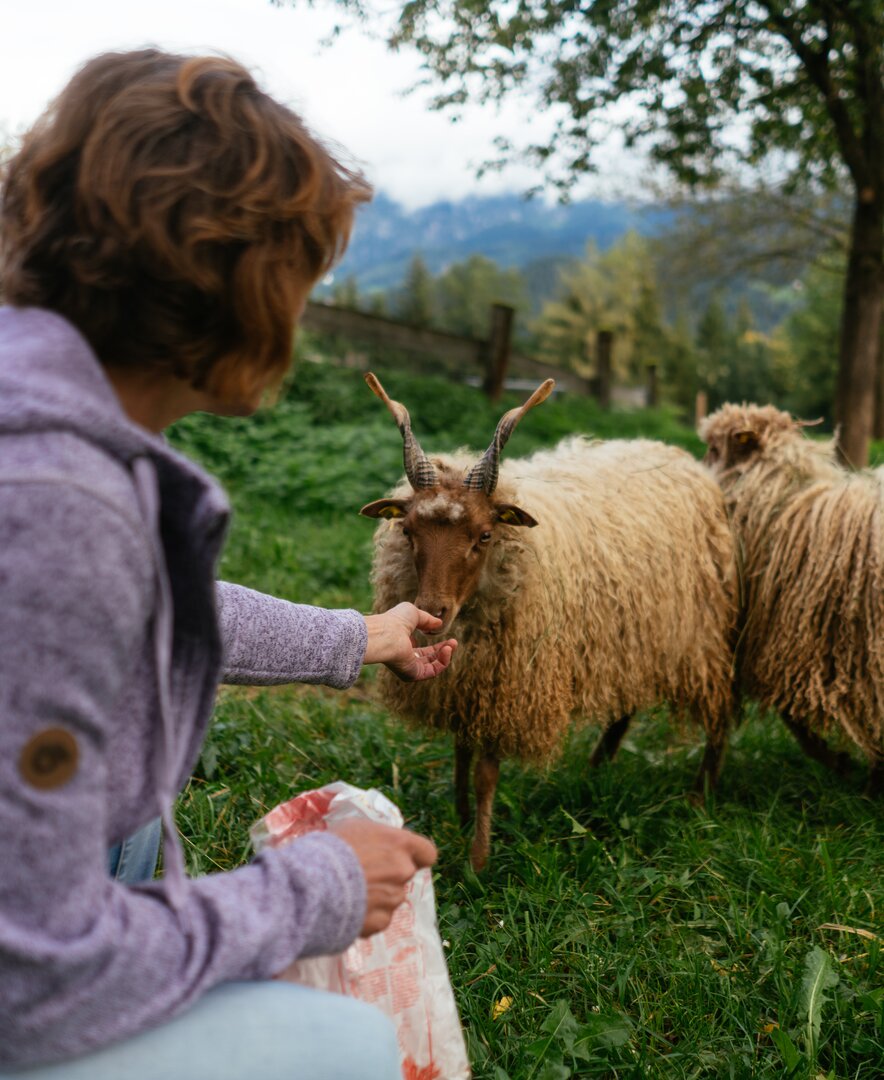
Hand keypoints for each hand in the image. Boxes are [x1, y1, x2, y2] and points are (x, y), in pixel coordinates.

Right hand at [330, 819, 437, 935]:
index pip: (427, 853)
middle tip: (363, 874)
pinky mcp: (381, 922)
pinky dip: (367, 916)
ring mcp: (394, 899)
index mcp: (400, 845)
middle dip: (389, 876)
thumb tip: (382, 845)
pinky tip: (347, 908)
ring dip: (377, 897)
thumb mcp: (357, 828)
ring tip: (349, 892)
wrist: (314, 883)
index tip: (404, 858)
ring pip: (391, 898)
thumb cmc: (332, 848)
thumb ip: (378, 839)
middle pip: (404, 875)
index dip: (417, 857)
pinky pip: (379, 918)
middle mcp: (403, 871)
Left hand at [363, 602, 456, 681]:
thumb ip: (427, 619)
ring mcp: (408, 668)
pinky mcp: (412, 674)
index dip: (438, 646)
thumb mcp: (414, 614)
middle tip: (454, 642)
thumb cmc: (396, 620)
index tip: (450, 639)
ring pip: (432, 666)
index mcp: (403, 646)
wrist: (386, 633)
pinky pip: (432, 671)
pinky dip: (443, 661)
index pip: (424, 650)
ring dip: (445, 656)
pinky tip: (447, 649)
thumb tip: (438, 623)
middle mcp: (405, 659)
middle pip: (429, 659)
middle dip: (443, 651)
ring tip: (452, 644)